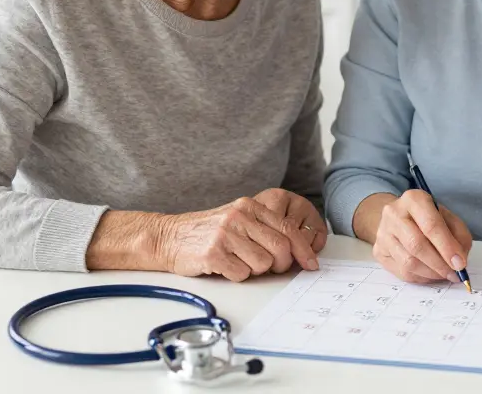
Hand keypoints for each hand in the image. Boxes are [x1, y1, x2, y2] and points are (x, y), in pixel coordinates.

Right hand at [158, 194, 320, 281]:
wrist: (168, 237)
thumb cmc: (208, 232)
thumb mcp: (238, 220)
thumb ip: (265, 229)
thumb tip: (298, 251)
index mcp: (250, 206)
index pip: (288, 229)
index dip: (304, 250)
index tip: (312, 264)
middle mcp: (240, 216)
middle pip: (281, 249)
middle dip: (281, 265)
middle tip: (269, 268)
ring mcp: (226, 234)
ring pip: (263, 265)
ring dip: (254, 270)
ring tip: (237, 261)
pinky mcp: (213, 254)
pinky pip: (241, 274)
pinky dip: (236, 276)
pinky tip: (223, 266)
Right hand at [372, 190, 473, 283]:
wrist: (399, 217)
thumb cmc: (428, 218)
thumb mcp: (448, 218)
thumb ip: (458, 236)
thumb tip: (459, 261)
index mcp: (414, 199)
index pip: (431, 225)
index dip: (447, 247)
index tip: (460, 264)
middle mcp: (394, 214)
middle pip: (416, 245)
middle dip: (439, 264)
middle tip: (454, 274)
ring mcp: (382, 233)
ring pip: (408, 262)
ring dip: (431, 273)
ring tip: (444, 274)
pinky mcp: (378, 251)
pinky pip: (401, 272)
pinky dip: (421, 277)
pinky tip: (430, 274)